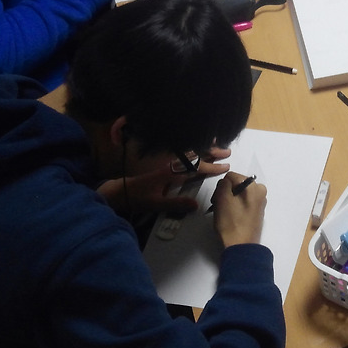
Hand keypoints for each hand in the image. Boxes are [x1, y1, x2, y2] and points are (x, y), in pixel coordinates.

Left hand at [98, 154, 230, 216]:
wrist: (120, 190)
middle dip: (211, 152)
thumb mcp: (156, 204)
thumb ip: (176, 204)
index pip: (195, 168)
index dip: (211, 167)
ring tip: (217, 143)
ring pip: (189, 152)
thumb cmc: (138, 197)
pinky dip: (193, 149)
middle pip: (194, 155)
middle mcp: (170, 164)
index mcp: (170, 172)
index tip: (225, 166)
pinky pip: (183, 153)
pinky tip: (198, 150)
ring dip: (203, 148)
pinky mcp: (164, 163)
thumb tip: (196, 205)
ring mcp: (167, 162)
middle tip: (227, 150)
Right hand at [212, 171, 267, 247]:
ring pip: (239, 194)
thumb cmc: (231, 223)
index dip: (221, 187)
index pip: (231, 177)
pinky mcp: (257, 212)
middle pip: (236, 184)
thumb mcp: (222, 199)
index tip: (217, 200)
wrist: (241, 248)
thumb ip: (223, 184)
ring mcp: (260, 203)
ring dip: (230, 200)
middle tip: (220, 207)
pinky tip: (231, 217)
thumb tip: (226, 182)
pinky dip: (236, 207)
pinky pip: (243, 203)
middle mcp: (261, 192)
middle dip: (226, 193)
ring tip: (225, 214)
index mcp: (254, 186)